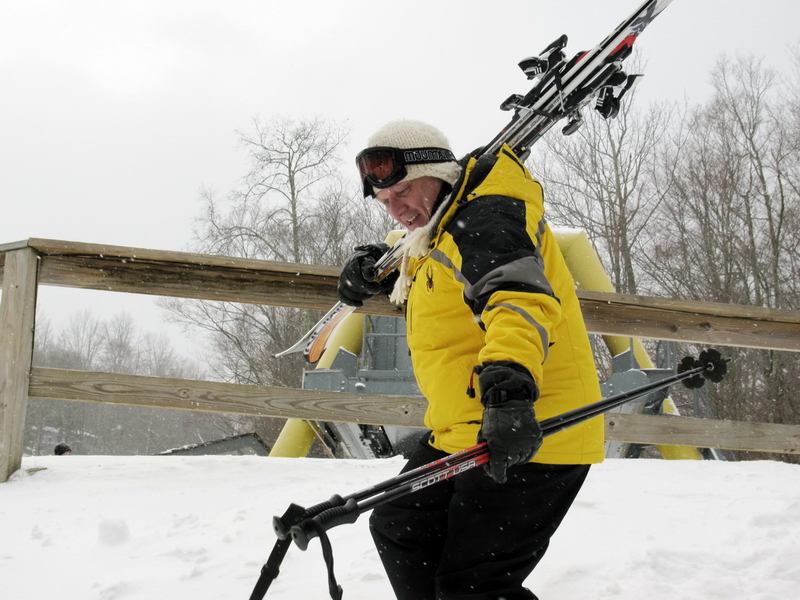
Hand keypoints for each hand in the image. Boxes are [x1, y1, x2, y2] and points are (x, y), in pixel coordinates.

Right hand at [337, 243, 392, 306]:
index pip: (354, 273)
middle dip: (365, 290)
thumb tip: (369, 276)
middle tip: (376, 290)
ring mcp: (344, 275)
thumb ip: (378, 260)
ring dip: (359, 296)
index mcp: (356, 258)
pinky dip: (350, 301)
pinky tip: (360, 304)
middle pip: (350, 283)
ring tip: (370, 295)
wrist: (376, 257)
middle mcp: (347, 266)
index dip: (365, 283)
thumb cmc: (380, 255)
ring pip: (345, 289)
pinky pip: (341, 294)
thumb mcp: (382, 252)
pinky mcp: (344, 284)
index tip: (377, 287)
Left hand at [476, 361, 542, 483]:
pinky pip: (531, 451)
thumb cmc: (494, 418)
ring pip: (521, 459)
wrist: (510, 401)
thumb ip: (485, 450)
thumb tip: (486, 462)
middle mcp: (513, 449)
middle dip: (505, 461)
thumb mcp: (485, 434)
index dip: (497, 474)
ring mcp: (526, 444)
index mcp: (498, 449)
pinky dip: (526, 450)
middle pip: (510, 464)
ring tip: (511, 444)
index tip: (497, 476)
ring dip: (516, 455)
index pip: (498, 471)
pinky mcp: (536, 439)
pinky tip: (520, 442)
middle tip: (502, 452)